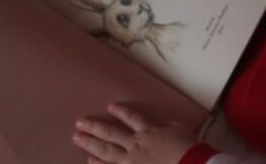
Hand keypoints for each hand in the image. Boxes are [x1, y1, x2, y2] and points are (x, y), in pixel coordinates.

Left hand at [72, 104, 196, 163]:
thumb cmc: (188, 148)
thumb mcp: (181, 131)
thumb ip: (171, 127)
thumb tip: (168, 126)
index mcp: (149, 132)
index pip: (132, 118)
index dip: (120, 112)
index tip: (110, 107)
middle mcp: (136, 145)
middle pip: (111, 134)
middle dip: (94, 127)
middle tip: (79, 122)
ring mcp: (132, 161)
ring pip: (107, 151)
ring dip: (91, 144)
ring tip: (77, 138)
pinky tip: (89, 161)